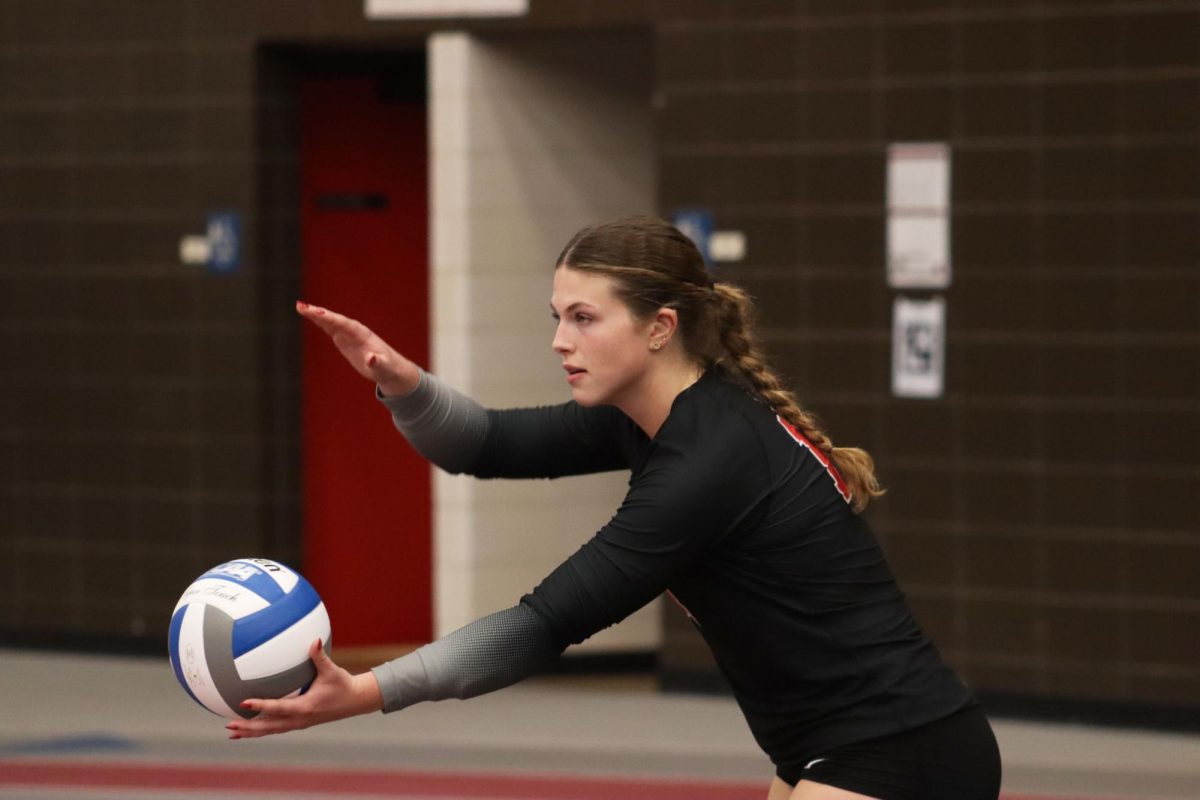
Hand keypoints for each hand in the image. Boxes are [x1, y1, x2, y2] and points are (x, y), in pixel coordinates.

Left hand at [226, 639, 382, 738]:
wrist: (355, 702)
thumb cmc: (344, 685)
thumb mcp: (333, 671)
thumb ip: (320, 656)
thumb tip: (314, 639)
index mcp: (305, 707)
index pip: (278, 708)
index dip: (261, 706)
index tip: (244, 703)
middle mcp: (299, 719)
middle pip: (269, 727)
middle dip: (248, 727)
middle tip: (229, 725)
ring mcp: (298, 723)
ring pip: (270, 731)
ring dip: (251, 732)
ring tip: (232, 733)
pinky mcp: (299, 723)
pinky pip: (276, 728)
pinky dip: (261, 729)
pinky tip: (250, 728)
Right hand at [296, 300, 420, 396]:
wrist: (389, 368)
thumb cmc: (388, 368)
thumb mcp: (384, 368)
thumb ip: (378, 363)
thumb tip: (371, 358)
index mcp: (363, 334)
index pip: (344, 324)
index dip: (331, 319)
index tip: (318, 313)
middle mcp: (354, 330)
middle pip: (334, 320)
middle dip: (319, 314)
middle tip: (301, 306)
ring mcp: (348, 334)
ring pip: (329, 322)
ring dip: (315, 314)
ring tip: (299, 307)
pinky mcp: (343, 339)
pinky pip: (329, 328)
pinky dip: (318, 321)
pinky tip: (307, 314)